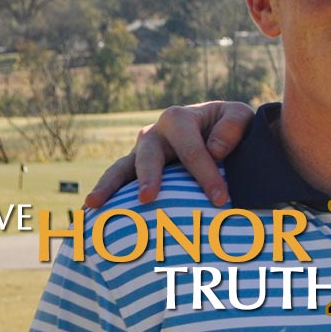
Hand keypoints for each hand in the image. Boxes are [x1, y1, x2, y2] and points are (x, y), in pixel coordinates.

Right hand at [83, 101, 254, 207]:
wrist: (219, 130)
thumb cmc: (230, 126)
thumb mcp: (240, 117)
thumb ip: (232, 127)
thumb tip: (214, 150)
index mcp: (178, 118)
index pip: (192, 150)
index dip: (206, 175)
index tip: (220, 199)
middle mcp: (154, 133)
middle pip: (149, 156)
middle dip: (149, 177)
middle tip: (148, 198)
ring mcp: (141, 152)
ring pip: (122, 168)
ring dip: (108, 186)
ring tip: (94, 205)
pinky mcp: (135, 168)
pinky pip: (119, 181)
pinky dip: (106, 195)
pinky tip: (90, 214)